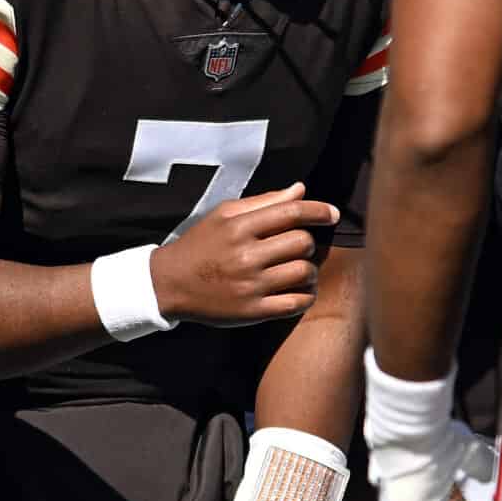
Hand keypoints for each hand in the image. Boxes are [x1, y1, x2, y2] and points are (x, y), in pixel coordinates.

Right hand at [152, 183, 340, 327]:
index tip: (332, 214)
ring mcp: (250, 285)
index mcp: (239, 226)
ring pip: (304, 273)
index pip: (292, 212)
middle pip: (302, 243)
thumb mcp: (224, 215)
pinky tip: (299, 290)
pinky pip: (296, 303)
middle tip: (299, 247)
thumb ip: (264, 202)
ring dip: (310, 271)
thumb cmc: (201, 244)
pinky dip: (306, 296)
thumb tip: (300, 190)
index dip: (319, 210)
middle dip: (308, 242)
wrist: (169, 283)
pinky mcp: (252, 311)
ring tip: (301, 270)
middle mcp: (245, 255)